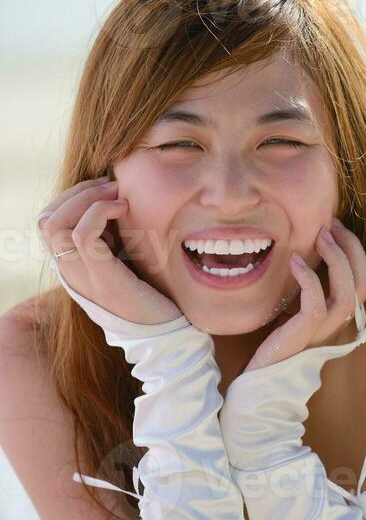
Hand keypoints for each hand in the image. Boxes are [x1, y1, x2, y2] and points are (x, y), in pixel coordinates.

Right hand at [37, 176, 180, 325]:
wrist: (166, 334)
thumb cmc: (151, 293)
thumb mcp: (125, 259)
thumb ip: (111, 239)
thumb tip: (114, 201)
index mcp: (72, 267)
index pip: (47, 223)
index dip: (70, 197)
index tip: (104, 188)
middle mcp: (70, 273)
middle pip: (46, 220)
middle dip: (77, 192)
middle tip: (111, 186)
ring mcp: (83, 278)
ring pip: (55, 224)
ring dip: (86, 198)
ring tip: (117, 195)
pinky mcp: (104, 280)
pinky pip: (82, 236)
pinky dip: (100, 212)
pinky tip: (124, 209)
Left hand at [243, 218, 365, 371]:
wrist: (260, 380)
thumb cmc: (276, 343)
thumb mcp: (295, 310)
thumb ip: (308, 290)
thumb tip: (306, 254)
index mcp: (339, 319)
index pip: (364, 282)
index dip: (355, 252)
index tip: (335, 227)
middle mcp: (338, 327)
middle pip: (362, 285)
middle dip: (351, 249)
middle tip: (330, 224)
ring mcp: (323, 333)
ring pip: (347, 294)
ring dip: (336, 260)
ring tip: (319, 237)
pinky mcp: (304, 336)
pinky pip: (317, 304)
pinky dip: (309, 279)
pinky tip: (295, 261)